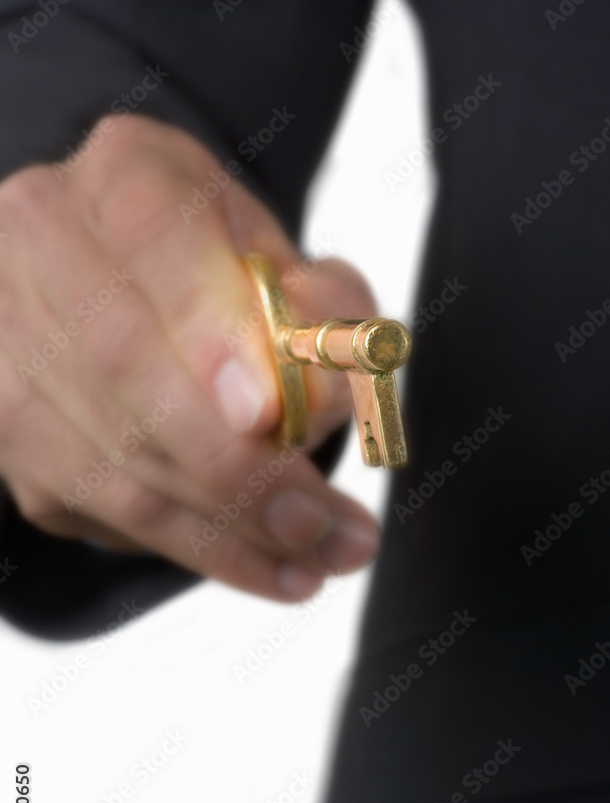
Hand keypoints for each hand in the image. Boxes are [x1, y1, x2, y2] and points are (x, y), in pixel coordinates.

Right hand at [0, 114, 379, 600]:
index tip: (265, 412)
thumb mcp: (287, 263)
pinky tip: (264, 565)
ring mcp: (8, 345)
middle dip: (236, 468)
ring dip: (226, 532)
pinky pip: (102, 507)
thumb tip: (324, 388)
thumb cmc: (213, 272)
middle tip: (325, 525)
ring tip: (318, 562)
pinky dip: (193, 548)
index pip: (155, 238)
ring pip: (113, 460)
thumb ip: (324, 307)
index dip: (207, 329)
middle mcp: (41, 248)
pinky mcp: (11, 434)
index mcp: (125, 177)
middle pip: (126, 368)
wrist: (115, 286)